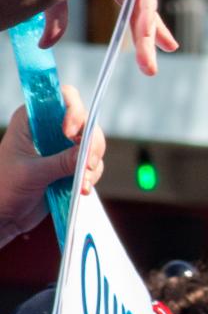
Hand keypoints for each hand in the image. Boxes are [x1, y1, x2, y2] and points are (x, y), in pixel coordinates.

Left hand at [0, 85, 102, 246]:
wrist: (4, 215)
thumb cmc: (4, 188)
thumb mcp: (31, 173)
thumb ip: (60, 162)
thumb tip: (88, 154)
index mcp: (32, 121)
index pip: (62, 98)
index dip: (73, 110)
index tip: (70, 133)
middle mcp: (50, 129)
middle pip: (85, 122)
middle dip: (90, 144)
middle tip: (87, 164)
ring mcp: (62, 148)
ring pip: (92, 145)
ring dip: (92, 165)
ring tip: (81, 184)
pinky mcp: (70, 166)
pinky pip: (92, 164)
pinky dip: (91, 176)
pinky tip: (82, 188)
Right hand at [38, 0, 176, 74]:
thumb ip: (57, 15)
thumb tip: (46, 46)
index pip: (126, 4)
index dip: (136, 29)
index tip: (146, 55)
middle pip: (140, 6)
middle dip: (148, 35)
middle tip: (151, 65)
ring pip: (144, 0)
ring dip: (148, 29)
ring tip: (153, 53)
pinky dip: (145, 8)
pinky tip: (147, 30)